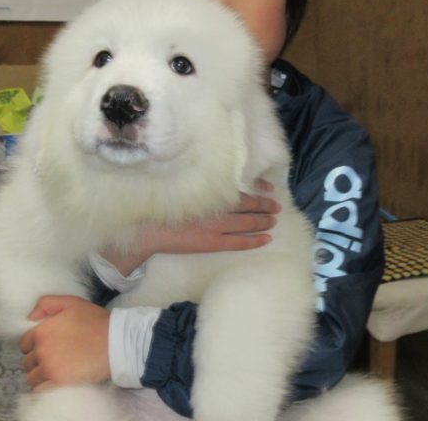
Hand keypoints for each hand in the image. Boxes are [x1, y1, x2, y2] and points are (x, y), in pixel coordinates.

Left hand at [19, 295, 110, 392]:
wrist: (115, 341)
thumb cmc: (95, 321)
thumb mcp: (71, 302)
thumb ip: (46, 304)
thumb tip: (29, 318)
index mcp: (42, 331)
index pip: (24, 344)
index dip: (34, 345)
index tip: (46, 347)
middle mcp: (42, 350)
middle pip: (27, 361)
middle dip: (37, 361)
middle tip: (52, 359)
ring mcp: (49, 367)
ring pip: (31, 377)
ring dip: (39, 375)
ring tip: (54, 372)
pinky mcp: (59, 382)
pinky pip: (39, 390)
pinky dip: (43, 388)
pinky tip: (54, 383)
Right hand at [104, 179, 280, 275]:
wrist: (150, 229)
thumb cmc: (164, 208)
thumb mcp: (184, 190)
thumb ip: (203, 188)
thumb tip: (219, 184)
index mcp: (210, 193)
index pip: (241, 188)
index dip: (257, 188)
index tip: (268, 187)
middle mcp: (216, 208)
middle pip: (248, 205)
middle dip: (265, 204)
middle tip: (277, 205)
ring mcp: (216, 227)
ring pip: (248, 222)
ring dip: (264, 220)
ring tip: (275, 220)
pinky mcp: (212, 243)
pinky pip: (240, 242)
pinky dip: (255, 240)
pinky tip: (267, 238)